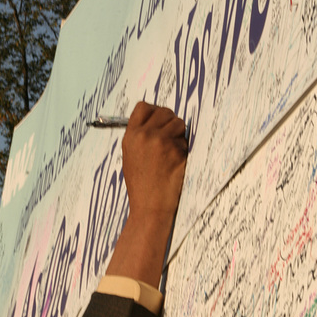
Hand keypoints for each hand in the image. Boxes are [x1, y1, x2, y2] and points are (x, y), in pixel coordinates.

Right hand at [105, 102, 187, 287]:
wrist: (150, 208)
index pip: (143, 107)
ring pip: (178, 123)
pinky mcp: (175, 151)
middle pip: (164, 112)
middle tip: (170, 141)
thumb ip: (140, 136)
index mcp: (130, 136)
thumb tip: (158, 119)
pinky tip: (176, 165)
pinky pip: (186, 141)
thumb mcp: (132, 157)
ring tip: (171, 155)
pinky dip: (184, 151)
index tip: (161, 121)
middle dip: (170, 124)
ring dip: (180, 136)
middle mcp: (144, 135)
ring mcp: (160, 142)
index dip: (155, 112)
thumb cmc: (142, 186)